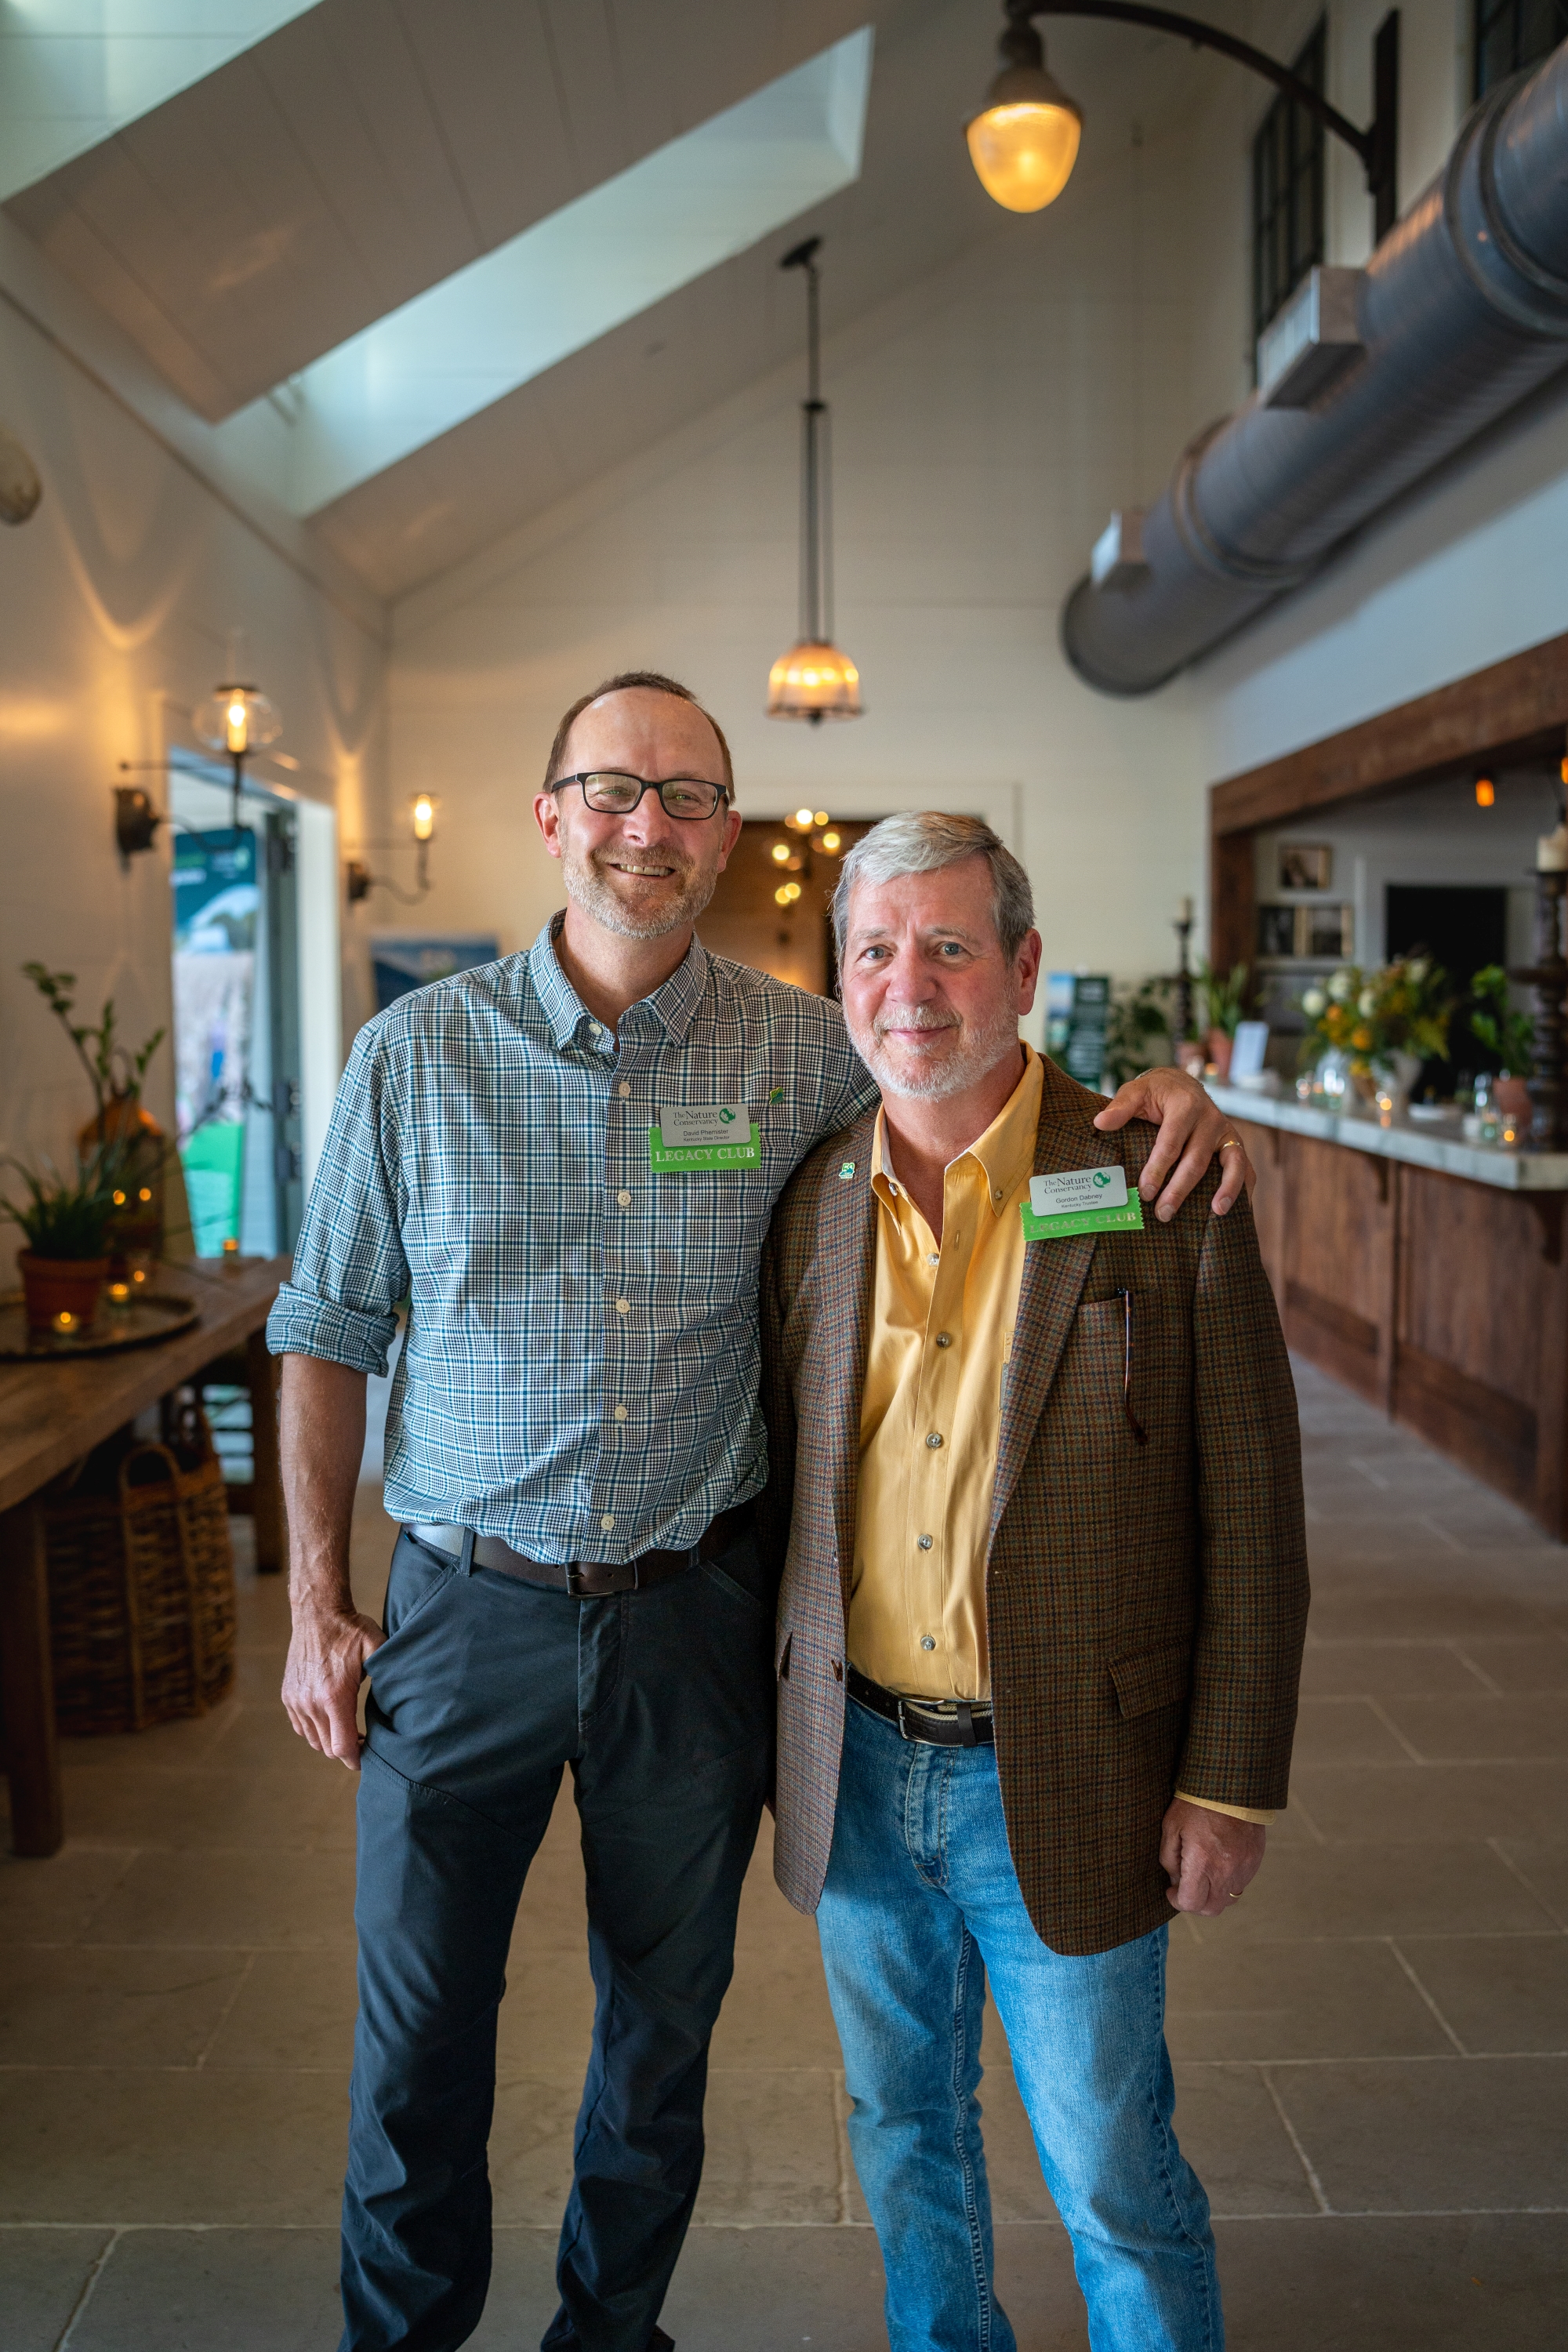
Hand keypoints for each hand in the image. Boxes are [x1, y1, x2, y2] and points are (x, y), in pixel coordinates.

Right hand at [282, 1602, 384, 1769]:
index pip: (341, 1747)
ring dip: (330, 1741)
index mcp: (334, 1696)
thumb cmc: (350, 1630)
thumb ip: (390, 1674)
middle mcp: (311, 1703)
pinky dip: (315, 1730)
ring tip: (348, 1731)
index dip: (355, 1760)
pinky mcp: (288, 1695)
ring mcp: (296, 1700)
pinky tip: (330, 1719)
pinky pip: (301, 1726)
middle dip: (346, 1751)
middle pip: (327, 1748)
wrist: (317, 1613)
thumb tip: (406, 1697)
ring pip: (313, 1740)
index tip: (367, 1759)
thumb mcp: (377, 1648)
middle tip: (363, 1742)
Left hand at [1094, 1068, 1255, 1221]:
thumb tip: (1100, 1123)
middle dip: (1179, 1189)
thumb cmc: (1156, 1093)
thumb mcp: (1136, 1091)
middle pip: (1196, 1160)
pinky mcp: (1235, 1143)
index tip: (1145, 1191)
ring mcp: (1227, 1132)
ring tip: (1216, 1212)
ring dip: (1225, 1189)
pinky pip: (1245, 1166)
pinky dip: (1243, 1187)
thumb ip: (1120, 1107)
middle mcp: (1211, 1118)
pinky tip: (1236, 1209)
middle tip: (1163, 1213)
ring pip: (1230, 1163)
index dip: (1157, 1169)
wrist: (1183, 1083)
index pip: (1170, 1143)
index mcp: (1185, 1105)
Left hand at [1160, 1797, 1265, 1915]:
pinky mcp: (1255, 1861)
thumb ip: (1169, 1859)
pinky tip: (1219, 1863)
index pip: (1191, 1903)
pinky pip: (1241, 1883)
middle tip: (1186, 1888)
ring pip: (1228, 1899)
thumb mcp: (1171, 1827)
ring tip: (1204, 1874)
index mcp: (1202, 1862)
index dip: (1177, 1901)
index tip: (1172, 1890)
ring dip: (1213, 1894)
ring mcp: (1243, 1868)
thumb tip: (1175, 1880)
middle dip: (1196, 1904)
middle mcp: (1225, 1871)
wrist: (1230, 1785)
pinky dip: (1228, 1881)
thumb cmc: (1196, 1803)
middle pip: (1211, 1909)